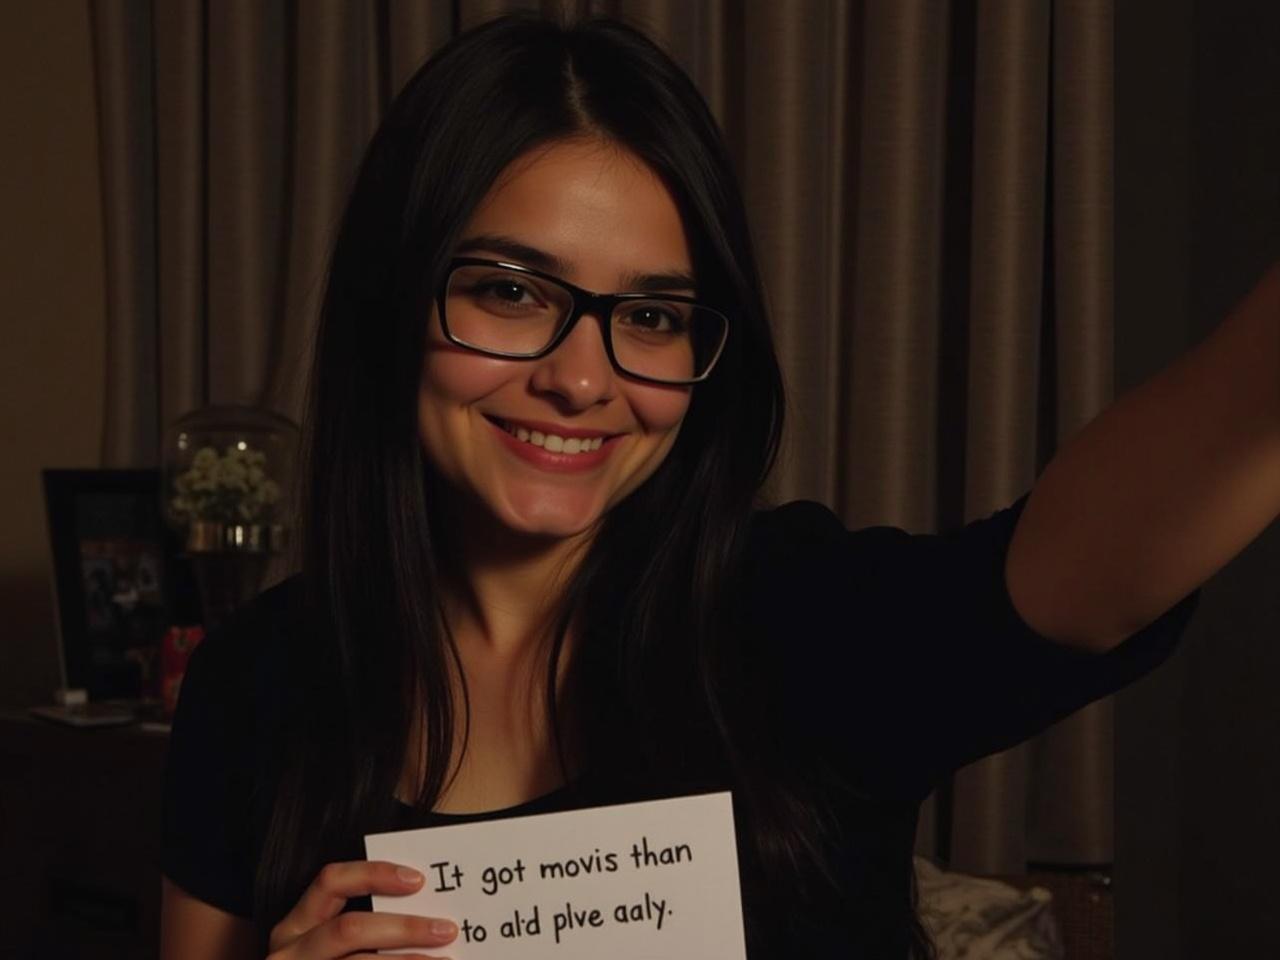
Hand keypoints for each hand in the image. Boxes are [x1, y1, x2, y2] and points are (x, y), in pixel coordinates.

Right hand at [267, 860, 457, 958]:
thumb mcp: (327, 948)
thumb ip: (365, 930)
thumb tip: (425, 918)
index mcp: (295, 928)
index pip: (331, 882)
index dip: (374, 875)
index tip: (417, 881)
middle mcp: (290, 954)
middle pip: (349, 929)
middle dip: (403, 928)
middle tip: (446, 930)